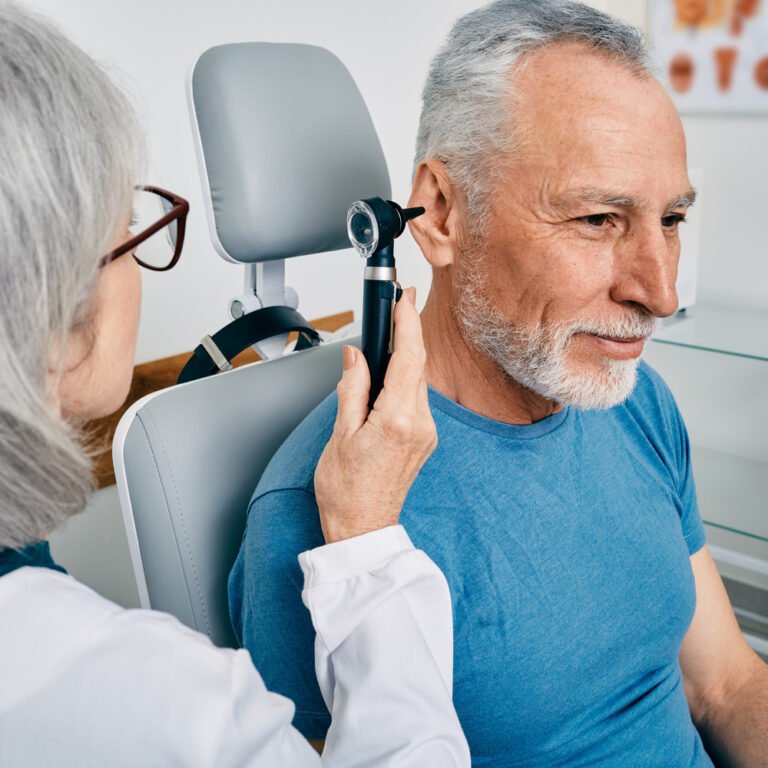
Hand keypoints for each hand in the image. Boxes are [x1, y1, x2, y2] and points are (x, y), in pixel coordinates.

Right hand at [314, 288, 436, 543]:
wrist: (363, 528)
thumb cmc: (346, 491)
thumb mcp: (340, 434)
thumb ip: (352, 389)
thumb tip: (356, 357)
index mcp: (397, 420)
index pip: (408, 358)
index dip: (407, 323)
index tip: (403, 299)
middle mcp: (420, 425)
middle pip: (418, 365)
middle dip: (409, 332)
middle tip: (398, 305)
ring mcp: (426, 433)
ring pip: (419, 380)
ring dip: (407, 355)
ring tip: (390, 335)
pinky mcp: (425, 439)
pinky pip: (417, 398)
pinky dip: (406, 378)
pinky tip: (393, 372)